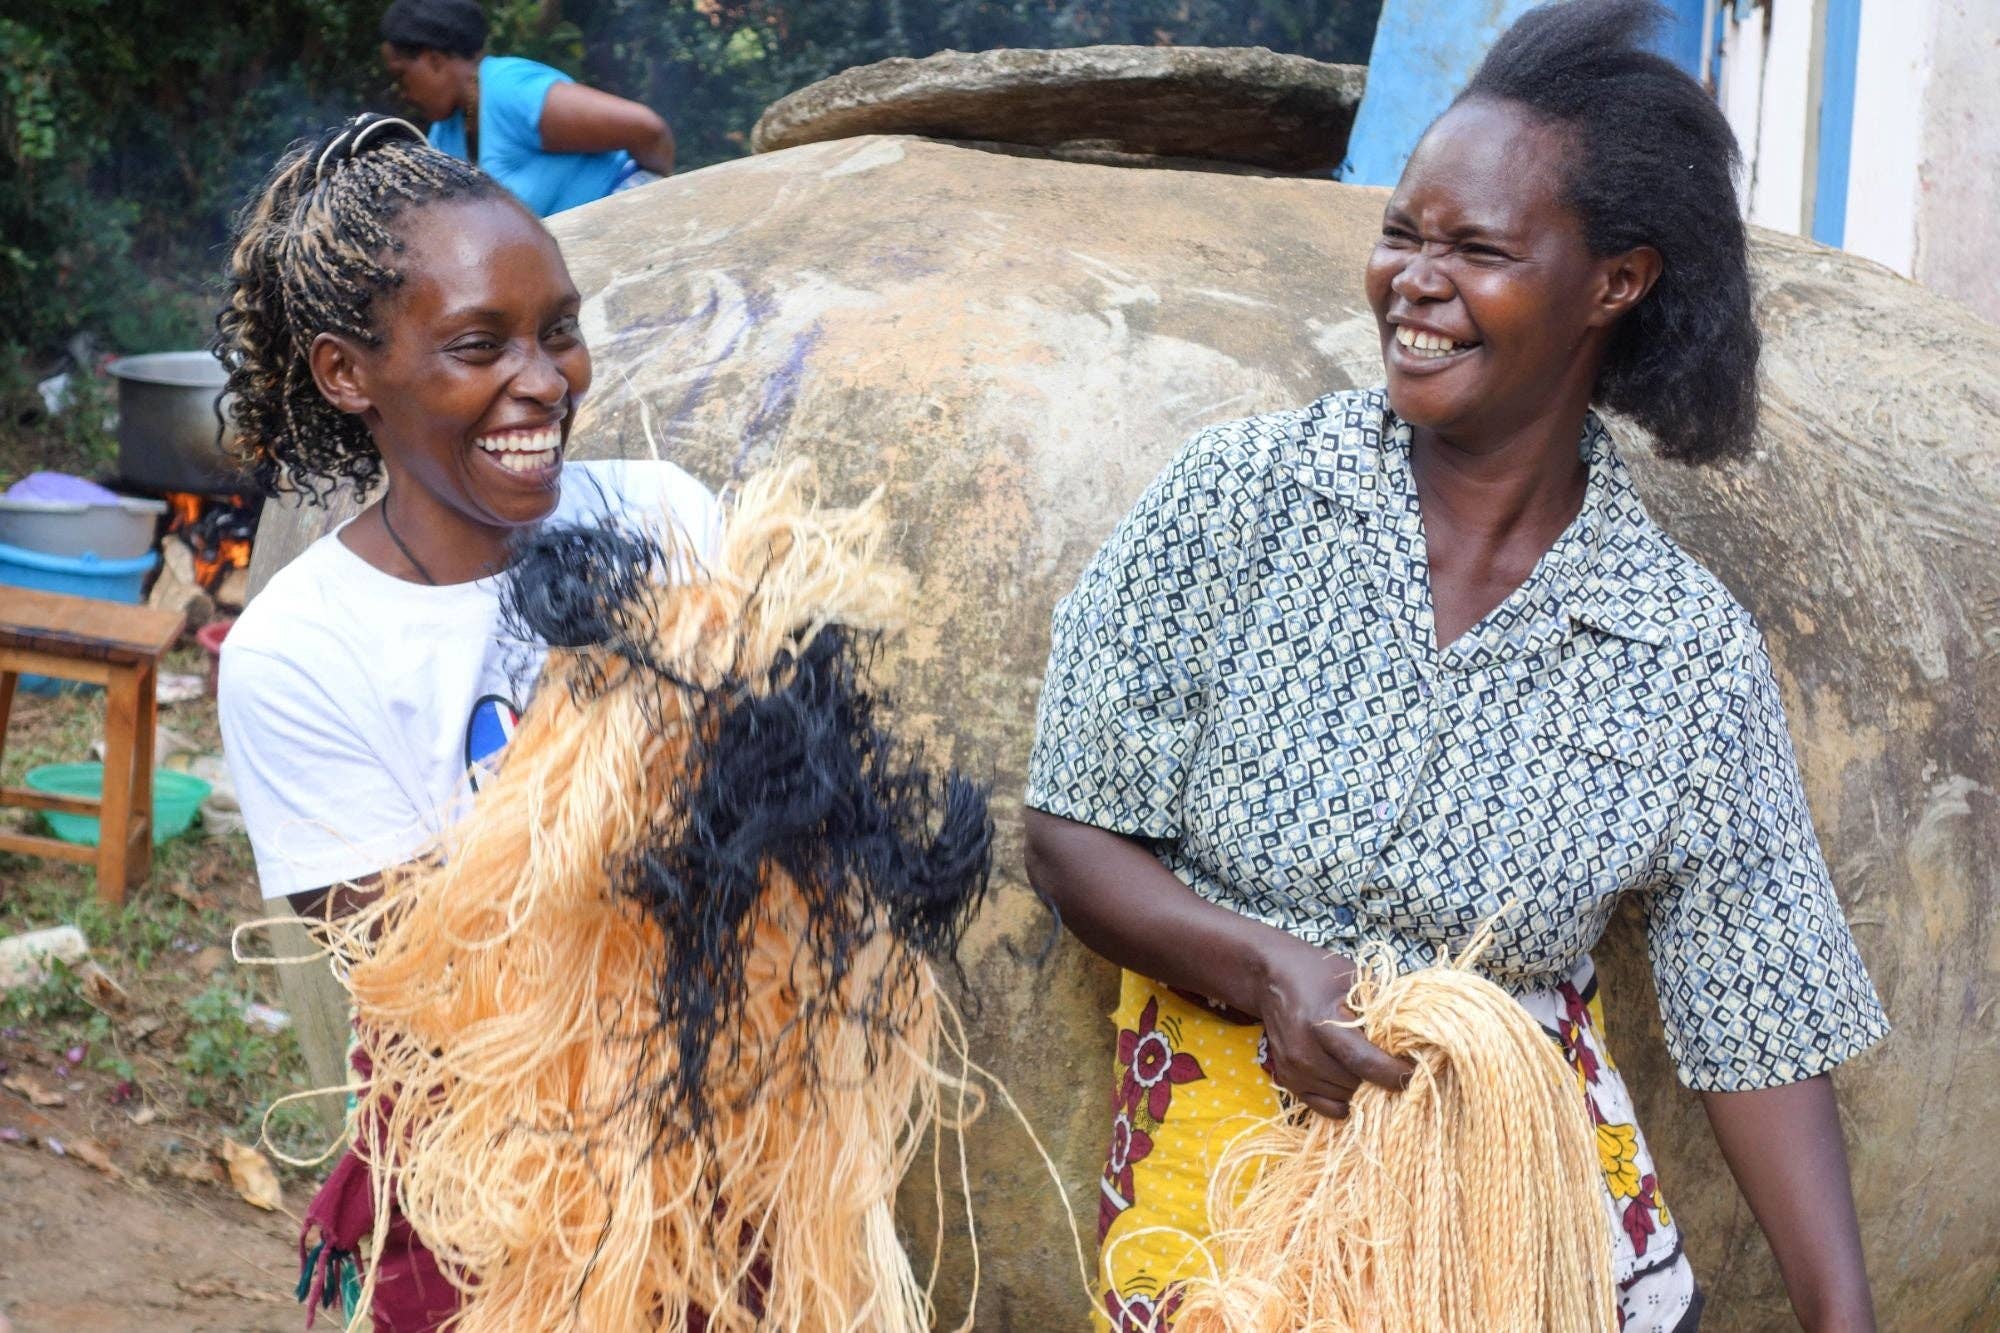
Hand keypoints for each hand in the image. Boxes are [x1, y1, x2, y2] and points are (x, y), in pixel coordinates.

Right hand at [1254, 934, 1412, 1117]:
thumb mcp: (1354, 980)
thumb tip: (1419, 1037)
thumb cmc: (1318, 974)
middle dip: (1383, 1079)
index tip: (1416, 1070)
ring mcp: (1294, 1071)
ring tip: (1372, 1067)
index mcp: (1322, 1024)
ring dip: (1364, 1087)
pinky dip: (1346, 1099)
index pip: (1366, 1062)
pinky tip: (1352, 1078)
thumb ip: (1384, 1008)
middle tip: (1397, 1064)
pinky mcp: (1289, 1081)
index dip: (1397, 1072)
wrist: (1270, 979)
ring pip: (1347, 1098)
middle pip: (1359, 1084)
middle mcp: (1304, 1052)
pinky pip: (1329, 1108)